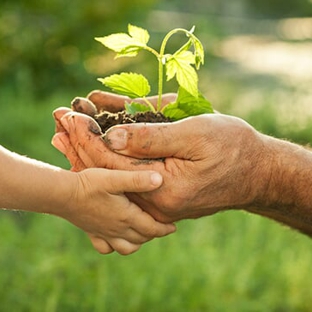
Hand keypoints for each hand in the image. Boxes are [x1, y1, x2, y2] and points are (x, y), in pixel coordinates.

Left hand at [52, 107, 268, 222]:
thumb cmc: (232, 148)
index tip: (67, 116)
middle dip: (80, 145)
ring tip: (65, 134)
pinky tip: (95, 145)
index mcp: (162, 189)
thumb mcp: (194, 135)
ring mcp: (157, 199)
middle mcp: (154, 200)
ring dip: (90, 152)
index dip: (88, 138)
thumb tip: (111, 137)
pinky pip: (129, 176)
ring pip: (114, 176)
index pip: (112, 164)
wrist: (256, 173)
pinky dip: (111, 159)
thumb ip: (151, 139)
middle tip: (57, 122)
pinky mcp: (161, 193)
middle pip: (107, 173)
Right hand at [60, 168, 175, 254]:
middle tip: (161, 227)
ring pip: (127, 247)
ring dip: (138, 242)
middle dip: (154, 234)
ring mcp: (104, 233)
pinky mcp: (92, 232)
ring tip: (142, 233)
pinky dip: (115, 246)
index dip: (164, 229)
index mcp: (126, 216)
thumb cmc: (90, 184)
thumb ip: (137, 180)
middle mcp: (117, 228)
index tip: (173, 227)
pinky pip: (106, 248)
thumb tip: (159, 180)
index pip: (152, 228)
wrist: (63, 194)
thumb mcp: (115, 178)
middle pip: (142, 238)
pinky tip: (116, 238)